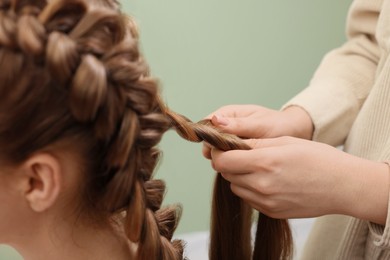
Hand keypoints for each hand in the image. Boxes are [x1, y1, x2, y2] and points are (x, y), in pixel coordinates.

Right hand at [202, 105, 312, 158]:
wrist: (294, 133)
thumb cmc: (278, 124)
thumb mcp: (259, 124)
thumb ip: (238, 125)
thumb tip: (215, 121)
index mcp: (227, 114)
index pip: (206, 125)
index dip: (207, 138)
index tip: (216, 150)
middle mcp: (224, 126)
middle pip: (208, 141)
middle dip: (217, 151)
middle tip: (234, 158)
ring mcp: (229, 139)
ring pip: (216, 152)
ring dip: (225, 158)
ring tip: (242, 163)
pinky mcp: (235, 152)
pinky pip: (226, 159)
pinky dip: (232, 163)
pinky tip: (242, 167)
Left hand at [211, 136, 388, 223]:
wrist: (343, 186)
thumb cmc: (318, 158)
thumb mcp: (285, 142)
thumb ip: (255, 143)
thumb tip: (231, 143)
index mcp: (265, 163)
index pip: (222, 161)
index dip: (218, 152)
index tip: (223, 147)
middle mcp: (262, 185)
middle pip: (226, 174)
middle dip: (228, 163)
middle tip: (241, 154)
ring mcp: (266, 202)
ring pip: (235, 187)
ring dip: (238, 176)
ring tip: (257, 167)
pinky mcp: (271, 212)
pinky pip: (249, 199)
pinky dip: (250, 189)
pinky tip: (267, 180)